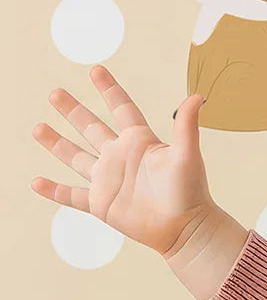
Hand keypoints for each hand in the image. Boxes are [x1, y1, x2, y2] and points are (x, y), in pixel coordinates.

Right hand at [30, 65, 217, 257]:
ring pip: (75, 157)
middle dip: (72, 110)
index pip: (122, 108)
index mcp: (140, 142)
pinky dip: (54, 190)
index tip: (96, 70)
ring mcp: (109, 180)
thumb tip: (197, 96)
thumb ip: (187, 126)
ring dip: (56, 143)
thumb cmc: (190, 192)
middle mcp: (120, 157)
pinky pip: (72, 196)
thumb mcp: (187, 155)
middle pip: (91, 127)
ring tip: (37, 128)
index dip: (109, 90)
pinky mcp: (102, 204)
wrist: (186, 230)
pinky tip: (36, 182)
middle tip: (54, 93)